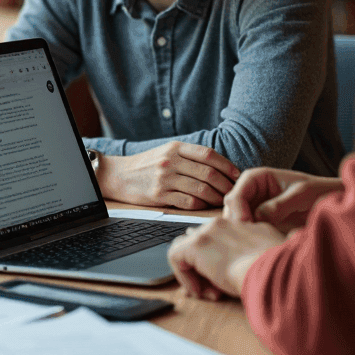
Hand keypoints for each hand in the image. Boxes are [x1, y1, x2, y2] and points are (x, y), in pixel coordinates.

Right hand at [95, 141, 239, 208]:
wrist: (118, 175)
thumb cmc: (146, 166)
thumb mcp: (166, 152)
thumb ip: (188, 156)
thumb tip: (219, 166)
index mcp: (175, 147)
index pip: (208, 154)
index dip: (227, 166)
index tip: (236, 175)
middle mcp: (170, 161)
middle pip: (208, 173)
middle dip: (225, 184)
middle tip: (234, 192)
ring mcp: (164, 178)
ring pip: (201, 189)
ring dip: (216, 197)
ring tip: (222, 202)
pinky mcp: (159, 195)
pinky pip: (188, 202)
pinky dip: (201, 205)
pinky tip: (204, 207)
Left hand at [167, 217, 286, 299]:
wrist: (278, 271)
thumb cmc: (283, 271)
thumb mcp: (276, 259)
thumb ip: (264, 256)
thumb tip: (263, 259)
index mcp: (247, 227)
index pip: (222, 242)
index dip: (219, 264)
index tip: (224, 284)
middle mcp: (225, 225)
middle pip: (204, 246)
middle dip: (205, 271)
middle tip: (216, 292)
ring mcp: (209, 232)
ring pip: (187, 250)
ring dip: (193, 274)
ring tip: (207, 293)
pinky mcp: (195, 245)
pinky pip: (176, 258)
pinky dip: (184, 277)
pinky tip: (199, 291)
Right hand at [222, 167, 342, 232]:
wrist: (331, 201)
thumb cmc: (319, 192)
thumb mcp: (302, 194)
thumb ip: (279, 205)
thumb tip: (258, 217)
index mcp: (256, 178)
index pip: (235, 194)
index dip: (238, 212)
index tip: (248, 227)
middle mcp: (251, 192)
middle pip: (231, 209)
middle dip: (238, 224)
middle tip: (252, 241)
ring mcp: (253, 208)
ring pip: (237, 222)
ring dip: (244, 233)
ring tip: (260, 243)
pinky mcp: (259, 222)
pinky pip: (248, 231)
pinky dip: (252, 239)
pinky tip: (263, 245)